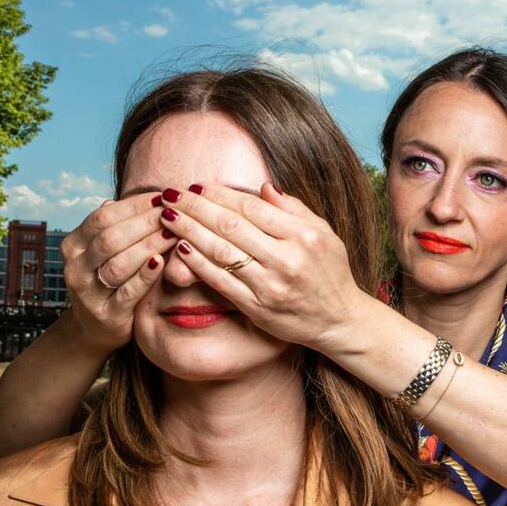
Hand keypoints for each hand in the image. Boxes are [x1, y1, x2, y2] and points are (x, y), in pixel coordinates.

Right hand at [60, 193, 173, 352]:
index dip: (134, 205)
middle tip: (173, 213)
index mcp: (75, 244)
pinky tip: (161, 262)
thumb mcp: (107, 251)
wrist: (97, 326)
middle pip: (110, 237)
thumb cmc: (110, 279)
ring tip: (173, 233)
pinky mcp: (106, 314)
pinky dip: (145, 275)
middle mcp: (76, 267)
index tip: (162, 197)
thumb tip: (136, 197)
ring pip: (118, 263)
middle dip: (145, 222)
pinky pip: (128, 291)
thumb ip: (118, 226)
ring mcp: (88, 292)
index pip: (103, 217)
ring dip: (149, 245)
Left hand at [157, 183, 367, 350]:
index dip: (219, 195)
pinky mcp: (257, 307)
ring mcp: (270, 285)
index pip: (251, 208)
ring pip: (221, 252)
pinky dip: (198, 263)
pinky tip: (180, 247)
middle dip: (196, 208)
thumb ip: (294, 209)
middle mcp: (286, 259)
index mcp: (303, 236)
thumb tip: (263, 186)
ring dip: (189, 231)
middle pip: (230, 227)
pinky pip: (220, 281)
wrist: (338, 319)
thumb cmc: (330, 271)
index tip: (197, 186)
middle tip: (170, 194)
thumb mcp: (324, 233)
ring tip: (168, 217)